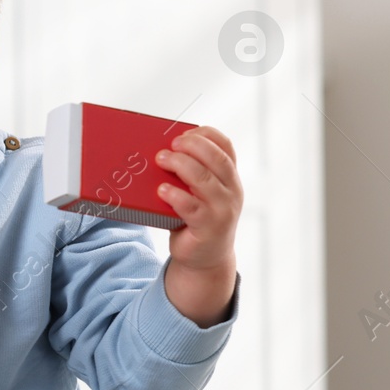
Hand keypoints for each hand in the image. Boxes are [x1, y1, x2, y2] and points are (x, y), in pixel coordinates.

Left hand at [156, 125, 241, 325]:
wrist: (205, 258)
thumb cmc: (195, 219)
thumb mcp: (198, 193)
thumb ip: (188, 174)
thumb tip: (157, 150)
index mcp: (229, 177)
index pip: (226, 147)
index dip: (207, 135)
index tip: (186, 130)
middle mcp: (231, 191)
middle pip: (216, 159)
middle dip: (193, 146)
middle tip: (171, 144)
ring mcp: (222, 210)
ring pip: (204, 180)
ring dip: (181, 165)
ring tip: (161, 159)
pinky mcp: (208, 227)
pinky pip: (191, 207)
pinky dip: (175, 195)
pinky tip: (161, 190)